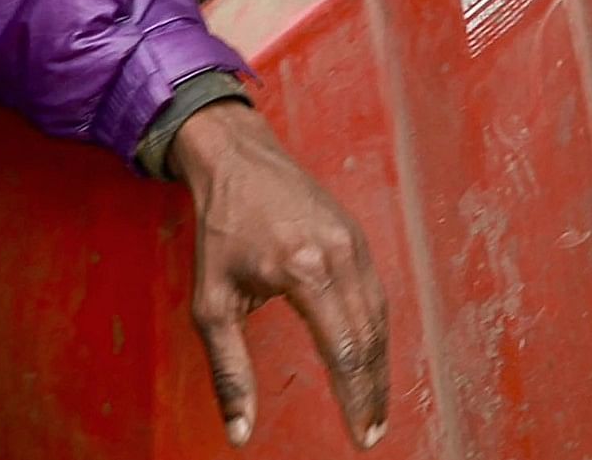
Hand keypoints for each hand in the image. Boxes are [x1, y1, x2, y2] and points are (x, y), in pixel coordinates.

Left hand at [169, 103, 387, 447]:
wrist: (237, 159)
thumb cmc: (219, 230)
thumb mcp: (211, 305)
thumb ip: (229, 372)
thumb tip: (240, 432)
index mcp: (305, 270)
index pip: (344, 351)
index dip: (354, 400)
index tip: (358, 438)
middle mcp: (340, 255)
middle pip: (369, 340)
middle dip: (373, 392)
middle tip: (369, 434)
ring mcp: (355, 242)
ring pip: (380, 319)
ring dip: (380, 367)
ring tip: (373, 407)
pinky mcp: (358, 237)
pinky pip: (376, 295)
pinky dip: (377, 334)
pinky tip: (370, 359)